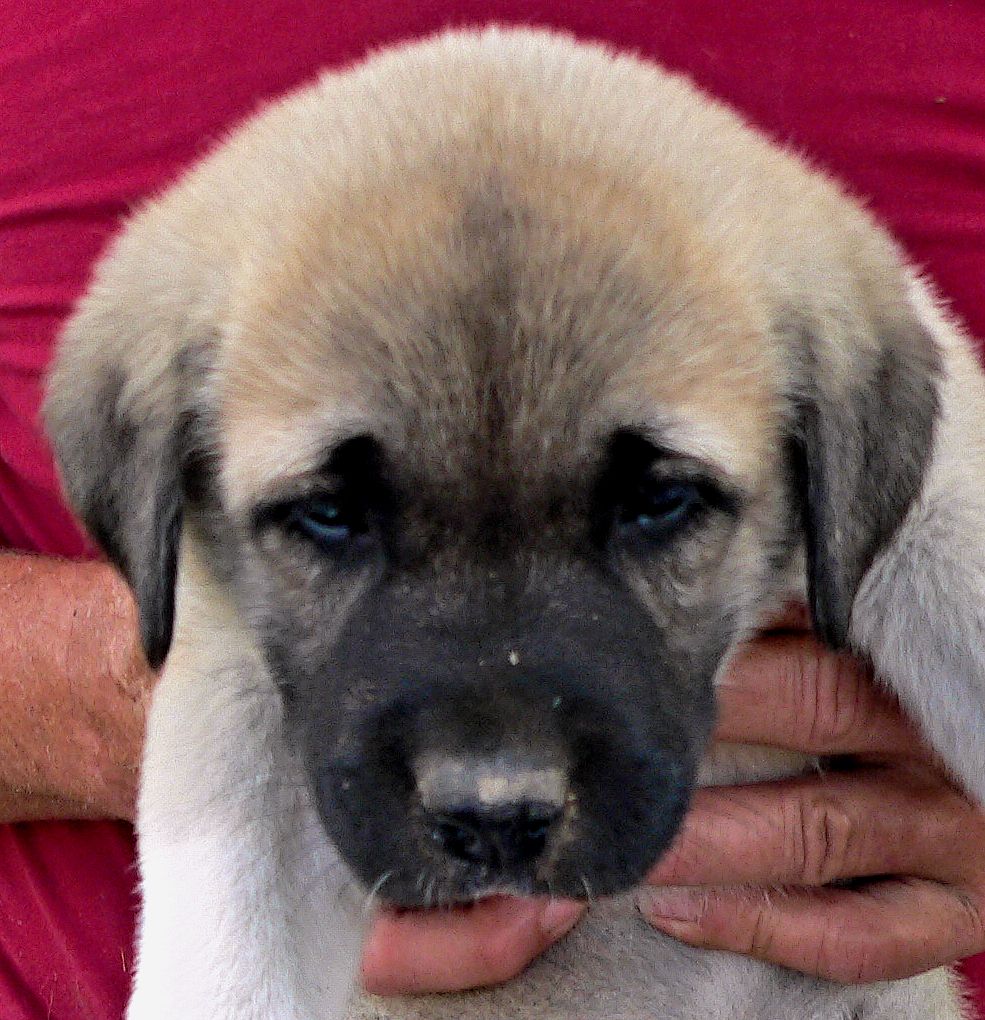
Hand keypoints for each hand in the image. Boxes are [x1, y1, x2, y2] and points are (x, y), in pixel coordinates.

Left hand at [360, 616, 984, 993]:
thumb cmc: (908, 705)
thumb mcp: (864, 650)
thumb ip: (794, 618)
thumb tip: (685, 577)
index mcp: (902, 663)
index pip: (804, 625)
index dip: (719, 633)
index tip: (623, 640)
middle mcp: (933, 743)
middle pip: (809, 708)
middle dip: (699, 719)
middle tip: (598, 730)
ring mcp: (948, 835)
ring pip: (815, 832)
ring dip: (705, 837)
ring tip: (616, 838)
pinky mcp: (956, 913)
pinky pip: (857, 935)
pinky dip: (760, 925)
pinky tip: (671, 913)